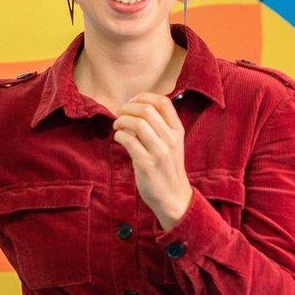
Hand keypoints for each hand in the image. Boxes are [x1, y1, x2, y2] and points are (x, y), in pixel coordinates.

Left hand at [112, 92, 192, 230]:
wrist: (173, 197)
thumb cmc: (167, 168)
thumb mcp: (172, 144)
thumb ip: (159, 126)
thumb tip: (134, 108)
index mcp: (177, 131)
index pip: (163, 102)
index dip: (143, 97)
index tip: (131, 103)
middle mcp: (170, 139)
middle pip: (147, 110)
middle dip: (128, 108)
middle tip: (120, 114)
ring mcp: (160, 152)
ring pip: (138, 123)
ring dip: (122, 120)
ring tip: (117, 125)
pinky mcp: (146, 164)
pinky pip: (129, 141)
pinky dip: (119, 135)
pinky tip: (118, 138)